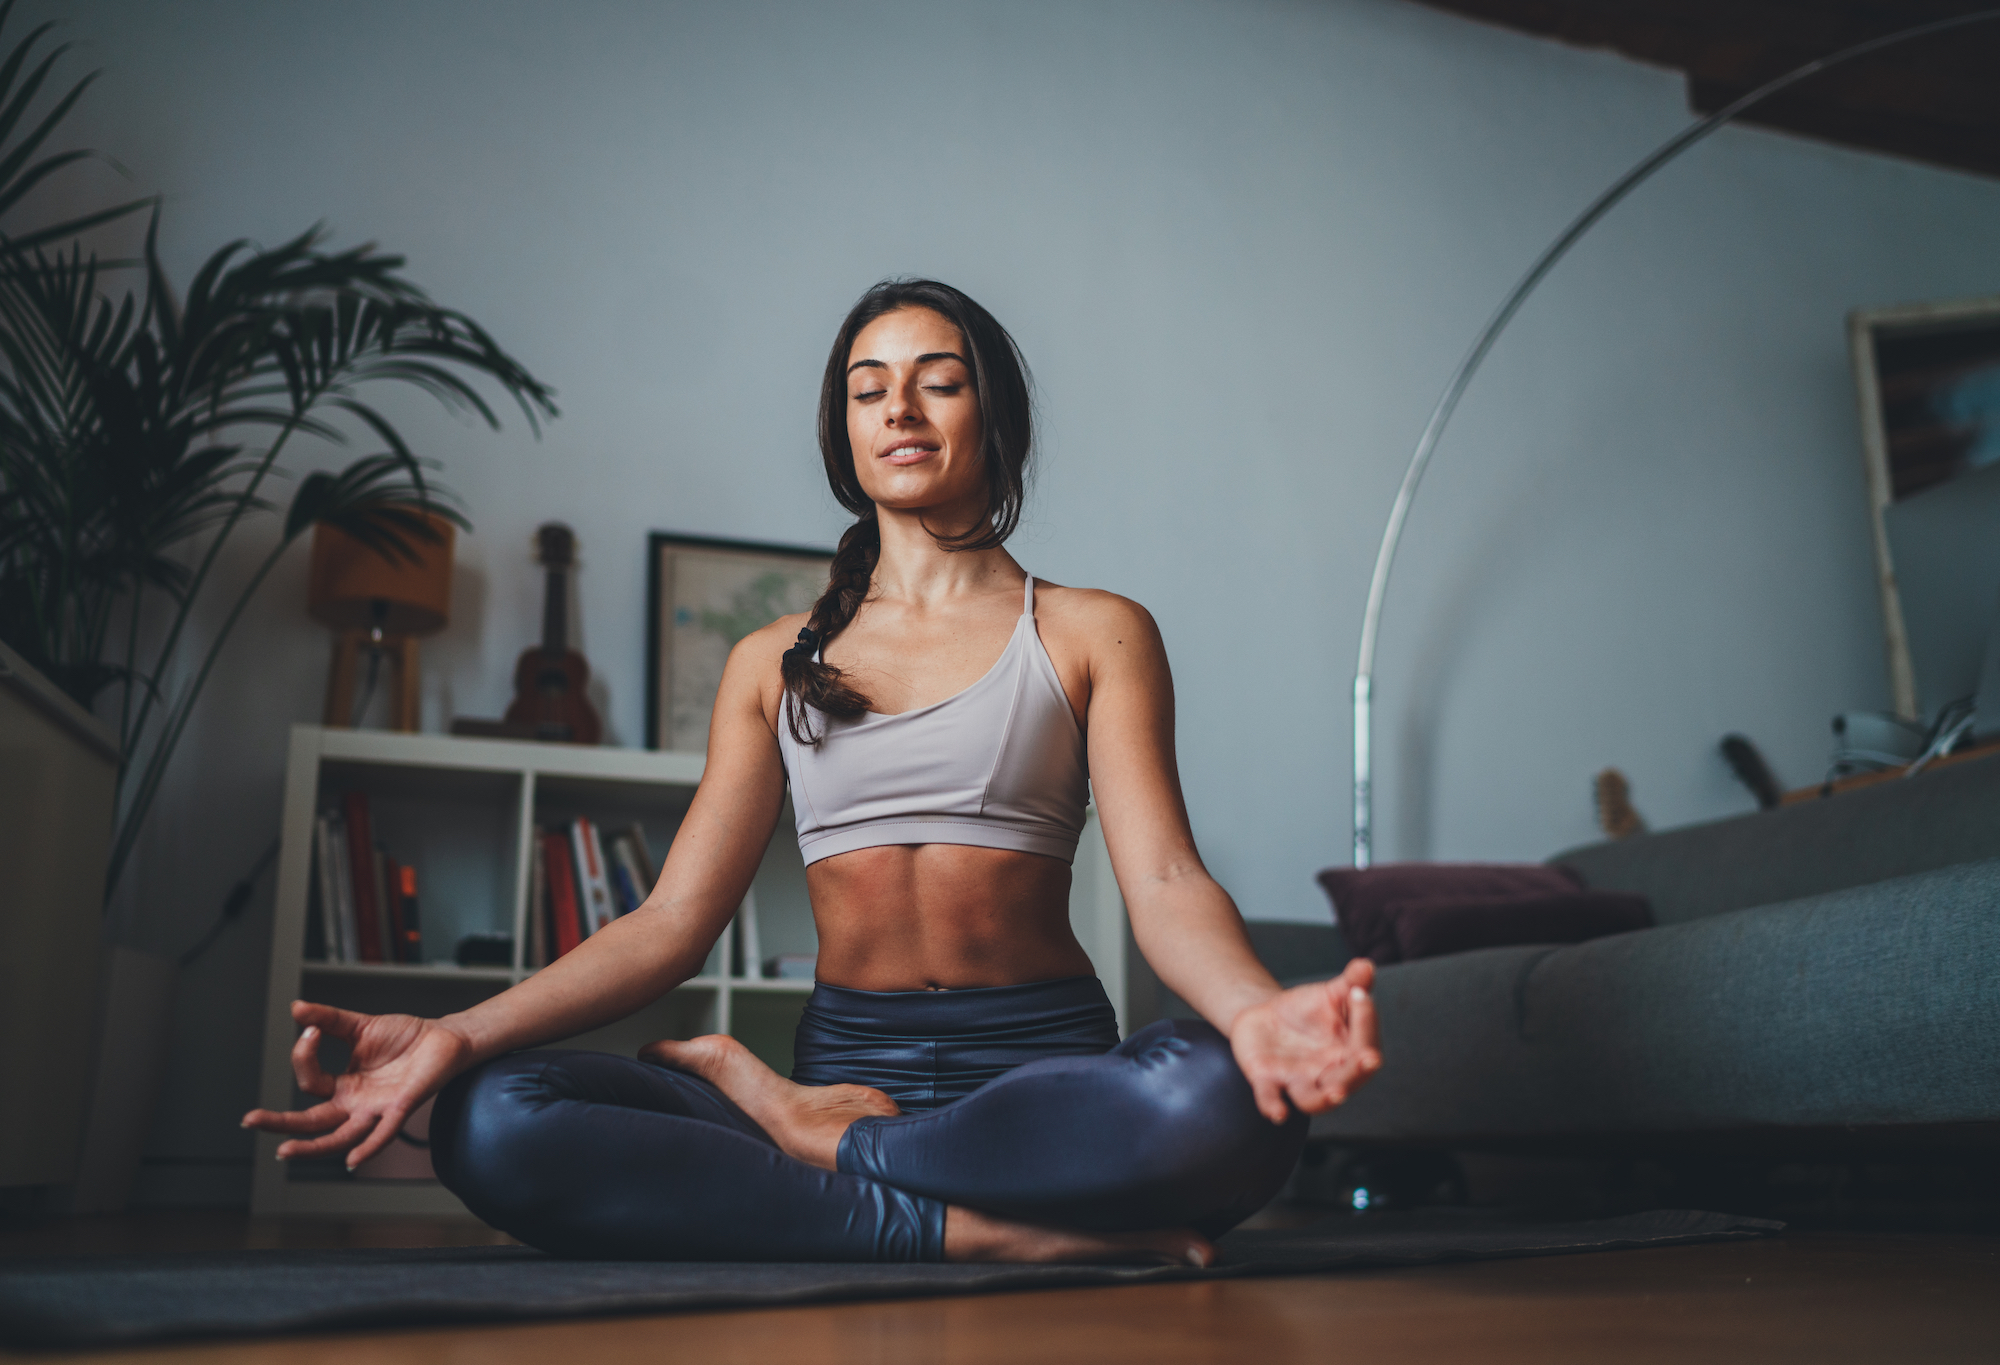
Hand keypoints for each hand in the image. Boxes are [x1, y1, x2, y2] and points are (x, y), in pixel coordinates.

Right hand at [240, 1000, 474, 1168]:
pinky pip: (384, 1132)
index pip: (309, 1082)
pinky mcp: (402, 1107)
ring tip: (285, 1150)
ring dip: (313, 1146)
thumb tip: (296, 1008)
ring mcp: (377, 1108)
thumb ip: (328, 1019)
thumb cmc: (405, 1037)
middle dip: (280, 1124)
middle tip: (250, 1120)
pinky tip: (354, 1158)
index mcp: (343, 1086)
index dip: (304, 1056)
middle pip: (312, 1121)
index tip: (311, 1030)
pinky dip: (369, 1145)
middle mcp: (356, 1103)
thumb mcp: (359, 1025)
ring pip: (340, 1136)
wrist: (444, 1037)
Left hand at [1228, 958, 1381, 1123]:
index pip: (1365, 1041)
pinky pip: (1271, 1098)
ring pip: (1314, 1100)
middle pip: (1348, 1079)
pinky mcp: (1268, 1081)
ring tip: (1336, 1093)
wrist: (1266, 1016)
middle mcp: (1328, 1074)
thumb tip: (1366, 966)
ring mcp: (1298, 1081)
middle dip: (1358, 1072)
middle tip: (1369, 1059)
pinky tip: (1278, 1112)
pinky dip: (1274, 1106)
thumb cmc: (1307, 1010)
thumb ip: (1350, 983)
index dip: (1366, 1020)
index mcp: (1349, 1052)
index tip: (1360, 994)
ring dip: (1324, 1099)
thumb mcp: (1330, 993)